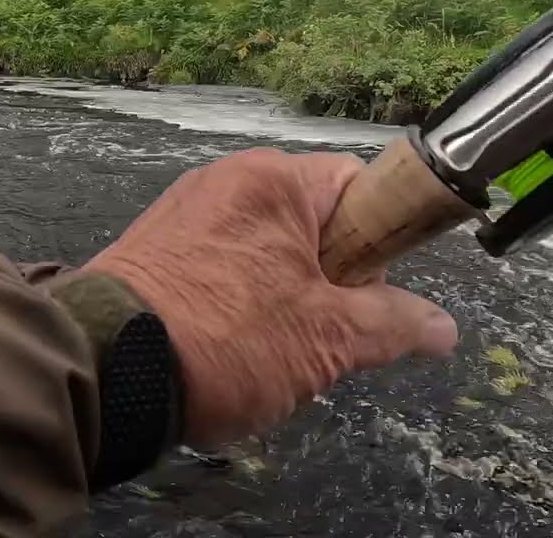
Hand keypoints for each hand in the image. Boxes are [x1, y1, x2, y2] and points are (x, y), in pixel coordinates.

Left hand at [82, 147, 458, 446]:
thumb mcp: (327, 338)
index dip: (380, 240)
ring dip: (283, 303)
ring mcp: (183, 214)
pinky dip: (235, 306)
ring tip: (269, 352)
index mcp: (272, 180)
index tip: (373, 294)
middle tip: (321, 335)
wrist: (108, 371)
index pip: (358, 185)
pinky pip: (220, 269)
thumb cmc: (227, 338)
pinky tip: (227, 350)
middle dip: (329, 284)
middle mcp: (225, 181)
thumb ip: (394, 325)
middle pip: (312, 225)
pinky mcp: (153, 251)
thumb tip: (444, 327)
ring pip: (266, 255)